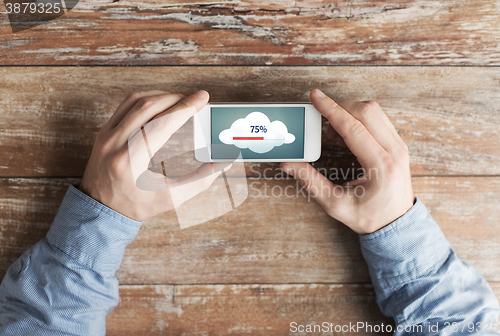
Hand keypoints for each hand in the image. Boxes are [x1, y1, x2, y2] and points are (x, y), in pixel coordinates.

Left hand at [80, 90, 227, 220]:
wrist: (100, 210)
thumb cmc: (134, 206)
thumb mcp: (170, 198)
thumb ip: (199, 180)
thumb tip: (222, 163)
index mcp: (129, 161)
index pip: (161, 124)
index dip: (185, 108)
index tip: (202, 98)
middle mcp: (114, 143)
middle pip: (148, 106)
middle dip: (176, 98)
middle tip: (196, 99)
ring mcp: (106, 135)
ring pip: (135, 100)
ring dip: (161, 95)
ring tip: (181, 100)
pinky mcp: (104, 131)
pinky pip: (126, 105)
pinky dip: (147, 99)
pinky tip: (161, 103)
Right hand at [280, 89, 413, 233]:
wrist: (397, 224)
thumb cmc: (369, 217)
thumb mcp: (335, 204)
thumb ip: (310, 182)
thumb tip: (289, 164)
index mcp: (380, 166)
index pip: (353, 127)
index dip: (331, 110)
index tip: (315, 97)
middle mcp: (394, 151)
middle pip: (366, 111)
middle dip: (339, 108)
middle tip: (321, 124)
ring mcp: (399, 145)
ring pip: (374, 111)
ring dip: (349, 113)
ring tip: (334, 134)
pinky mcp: (398, 144)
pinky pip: (378, 119)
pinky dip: (359, 119)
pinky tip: (347, 135)